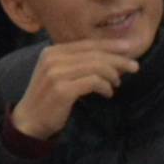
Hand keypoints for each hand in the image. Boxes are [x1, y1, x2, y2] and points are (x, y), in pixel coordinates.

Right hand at [12, 40, 136, 141]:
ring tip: (117, 83)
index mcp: (52, 51)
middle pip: (94, 54)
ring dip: (112, 75)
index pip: (87, 44)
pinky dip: (105, 86)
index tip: (128, 48)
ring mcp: (56, 73)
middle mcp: (53, 58)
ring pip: (96, 66)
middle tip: (134, 67)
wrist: (29, 120)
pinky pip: (93, 82)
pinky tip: (108, 93)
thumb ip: (75, 63)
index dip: (109, 45)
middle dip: (118, 59)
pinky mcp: (62, 89)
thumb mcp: (58, 74)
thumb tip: (108, 58)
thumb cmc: (48, 98)